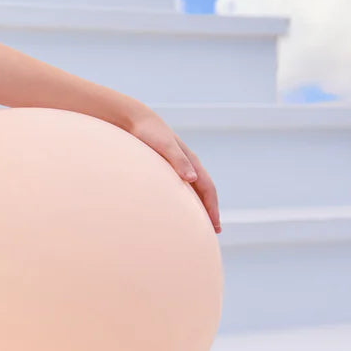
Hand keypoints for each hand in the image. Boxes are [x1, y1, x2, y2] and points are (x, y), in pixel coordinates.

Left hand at [126, 109, 221, 232]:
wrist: (135, 120)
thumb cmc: (148, 133)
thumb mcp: (165, 146)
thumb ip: (178, 161)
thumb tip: (192, 179)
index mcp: (191, 161)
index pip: (208, 188)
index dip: (213, 207)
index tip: (215, 225)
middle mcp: (188, 164)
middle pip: (205, 191)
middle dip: (211, 210)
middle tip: (215, 230)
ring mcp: (179, 165)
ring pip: (195, 189)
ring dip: (201, 205)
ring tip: (202, 221)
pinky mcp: (168, 166)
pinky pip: (183, 186)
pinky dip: (188, 198)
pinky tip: (182, 207)